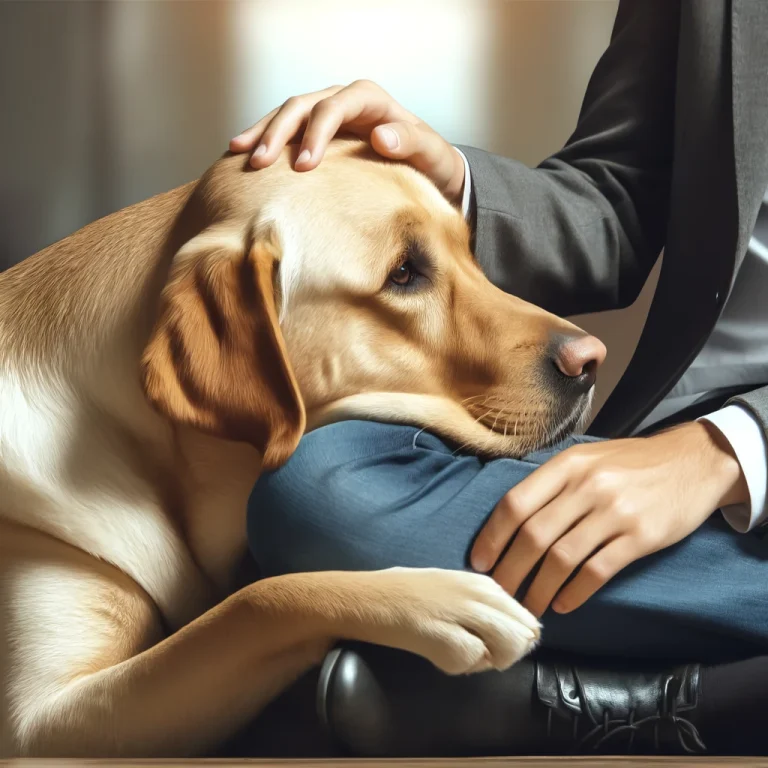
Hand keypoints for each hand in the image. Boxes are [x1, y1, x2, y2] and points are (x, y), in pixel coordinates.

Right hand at [228, 80, 465, 203]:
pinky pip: (286, 131)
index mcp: (368, 99)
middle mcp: (343, 99)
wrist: (426, 168)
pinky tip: (243, 155)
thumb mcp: (430, 152)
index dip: (316, 133)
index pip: (333, 107)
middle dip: (278, 132)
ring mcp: (326, 114)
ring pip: (287, 114)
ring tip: (239, 153)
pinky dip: (265, 140)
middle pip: (302, 106)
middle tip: (260, 162)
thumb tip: (381, 136)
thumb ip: (411, 141)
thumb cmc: (429, 161)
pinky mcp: (316, 132)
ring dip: (262, 133)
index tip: (304, 166)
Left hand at [470, 422, 748, 617]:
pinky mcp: (641, 536)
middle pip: (533, 536)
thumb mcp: (586, 458)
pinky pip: (598, 571)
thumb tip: (509, 521)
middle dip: (510, 571)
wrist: (693, 460)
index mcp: (567, 465)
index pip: (516, 503)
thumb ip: (552, 483)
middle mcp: (587, 486)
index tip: (480, 561)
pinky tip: (564, 603)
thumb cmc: (630, 463)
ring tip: (530, 606)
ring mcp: (615, 511)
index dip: (493, 536)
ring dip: (540, 589)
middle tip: (500, 593)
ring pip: (562, 558)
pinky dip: (575, 592)